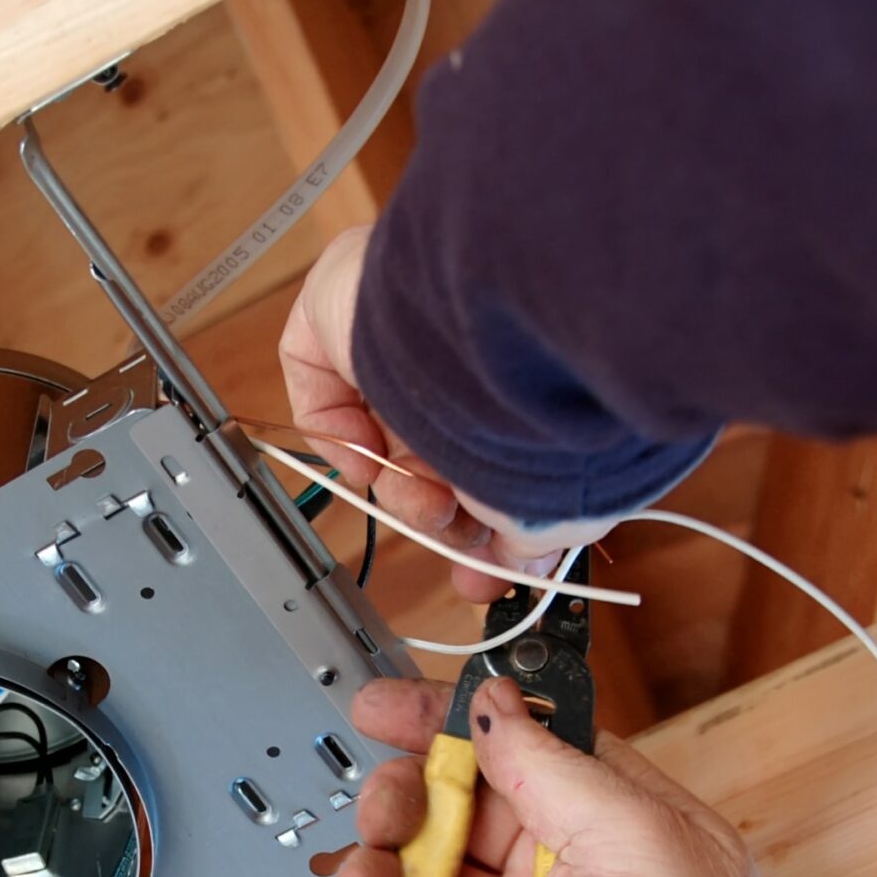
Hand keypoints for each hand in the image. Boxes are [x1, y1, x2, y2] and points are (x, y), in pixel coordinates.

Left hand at [281, 228, 614, 601]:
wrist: (511, 344)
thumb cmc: (548, 412)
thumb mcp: (556, 502)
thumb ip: (534, 538)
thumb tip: (523, 567)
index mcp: (519, 377)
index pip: (488, 451)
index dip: (483, 518)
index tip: (485, 570)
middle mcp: (460, 348)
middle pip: (432, 449)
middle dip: (443, 513)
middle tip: (460, 541)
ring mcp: (396, 325)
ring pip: (381, 432)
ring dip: (402, 492)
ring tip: (430, 508)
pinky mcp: (337, 307)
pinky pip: (321, 390)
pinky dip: (341, 440)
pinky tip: (373, 461)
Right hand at [309, 675, 846, 876]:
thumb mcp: (636, 841)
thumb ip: (553, 766)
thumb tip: (493, 704)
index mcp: (606, 819)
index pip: (512, 744)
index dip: (443, 722)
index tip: (381, 707)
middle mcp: (558, 875)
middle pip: (450, 811)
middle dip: (402, 801)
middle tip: (385, 812)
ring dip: (376, 875)